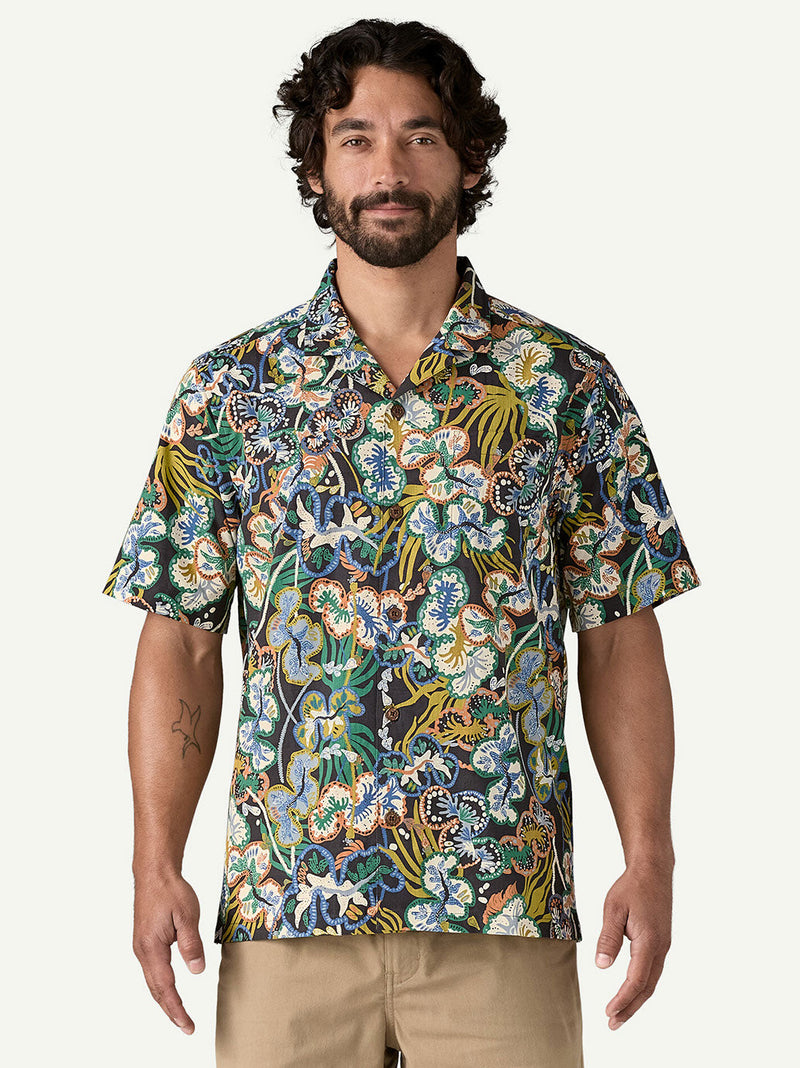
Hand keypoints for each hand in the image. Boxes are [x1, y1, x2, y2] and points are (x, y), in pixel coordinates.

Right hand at [132, 870, 205, 1035]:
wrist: (154, 873)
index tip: (188, 1025)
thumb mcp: (188, 914)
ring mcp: (142, 947)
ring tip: (180, 1015)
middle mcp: (143, 951)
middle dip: (171, 1010)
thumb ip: (191, 943)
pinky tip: (169, 990)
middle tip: (186, 1027)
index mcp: (152, 947)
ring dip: (165, 1000)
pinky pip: (153, 971)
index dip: (177, 1008)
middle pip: (156, 990)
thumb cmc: (171, 890)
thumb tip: (196, 971)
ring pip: (153, 982)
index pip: (165, 987)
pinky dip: (161, 985)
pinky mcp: (145, 942)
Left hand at [594, 860, 672, 1029]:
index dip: (623, 999)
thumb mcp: (613, 909)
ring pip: (651, 981)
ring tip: (619, 1014)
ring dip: (636, 999)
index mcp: (649, 941)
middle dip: (630, 1007)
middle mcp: (661, 947)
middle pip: (647, 987)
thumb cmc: (631, 887)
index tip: (608, 1013)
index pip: (636, 979)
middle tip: (613, 1024)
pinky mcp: (661, 942)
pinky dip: (642, 986)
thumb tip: (601, 966)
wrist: (653, 870)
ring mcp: (663, 946)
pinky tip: (631, 991)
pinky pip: (652, 971)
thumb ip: (608, 938)